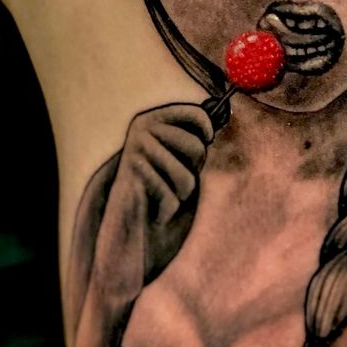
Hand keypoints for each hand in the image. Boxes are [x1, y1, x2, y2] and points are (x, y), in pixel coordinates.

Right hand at [93, 103, 213, 301]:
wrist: (126, 234)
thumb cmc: (159, 197)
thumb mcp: (181, 161)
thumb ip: (193, 138)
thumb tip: (219, 112)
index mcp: (153, 120)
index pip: (197, 113)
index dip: (207, 132)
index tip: (205, 143)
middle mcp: (141, 129)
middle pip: (197, 147)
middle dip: (192, 172)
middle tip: (170, 181)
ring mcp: (136, 150)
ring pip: (187, 175)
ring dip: (180, 194)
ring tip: (161, 196)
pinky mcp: (132, 174)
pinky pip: (173, 195)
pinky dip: (168, 209)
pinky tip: (152, 210)